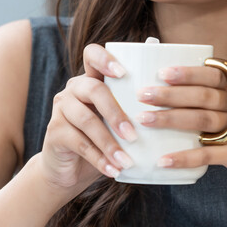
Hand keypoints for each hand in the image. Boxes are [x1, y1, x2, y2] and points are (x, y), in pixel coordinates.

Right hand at [39, 44, 137, 192]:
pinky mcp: (54, 131)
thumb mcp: (118, 125)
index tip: (124, 72)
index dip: (105, 59)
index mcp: (91, 80)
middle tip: (133, 136)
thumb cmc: (103, 142)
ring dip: (110, 143)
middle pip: (94, 90)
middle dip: (116, 113)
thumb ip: (134, 112)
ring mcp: (61, 109)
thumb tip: (171, 110)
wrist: (70, 170)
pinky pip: (79, 143)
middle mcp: (73, 89)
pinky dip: (99, 159)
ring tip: (127, 161)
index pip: (92, 55)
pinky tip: (113, 170)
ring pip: (87, 121)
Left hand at [135, 65, 226, 194]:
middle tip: (143, 94)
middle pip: (203, 96)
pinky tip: (163, 160)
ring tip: (144, 120)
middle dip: (170, 94)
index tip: (163, 72)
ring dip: (170, 119)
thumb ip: (216, 102)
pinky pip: (207, 156)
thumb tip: (172, 91)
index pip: (213, 75)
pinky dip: (184, 157)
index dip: (188, 73)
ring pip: (202, 121)